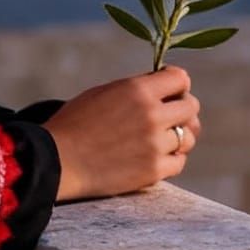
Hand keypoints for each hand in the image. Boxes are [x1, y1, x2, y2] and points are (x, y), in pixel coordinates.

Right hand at [44, 64, 200, 202]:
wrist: (57, 160)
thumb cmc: (74, 123)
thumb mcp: (103, 93)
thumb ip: (136, 89)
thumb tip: (162, 87)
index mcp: (138, 90)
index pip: (181, 78)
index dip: (177, 84)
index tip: (170, 91)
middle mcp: (152, 115)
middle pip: (191, 107)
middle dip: (182, 110)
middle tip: (170, 116)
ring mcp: (155, 144)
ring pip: (189, 137)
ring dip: (179, 137)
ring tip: (163, 139)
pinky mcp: (153, 171)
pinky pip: (179, 162)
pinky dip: (171, 159)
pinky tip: (157, 157)